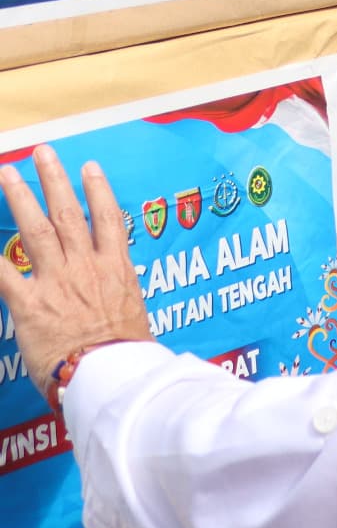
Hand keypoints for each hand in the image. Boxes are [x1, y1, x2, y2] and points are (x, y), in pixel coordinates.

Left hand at [0, 145, 154, 408]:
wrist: (110, 373)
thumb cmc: (126, 352)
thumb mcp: (133, 316)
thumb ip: (119, 298)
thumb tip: (118, 301)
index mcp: (115, 269)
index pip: (108, 219)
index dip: (98, 189)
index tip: (90, 167)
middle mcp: (86, 266)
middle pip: (69, 214)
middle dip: (54, 181)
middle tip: (42, 154)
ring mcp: (57, 282)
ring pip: (38, 231)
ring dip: (22, 199)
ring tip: (10, 175)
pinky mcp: (30, 304)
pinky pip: (3, 275)